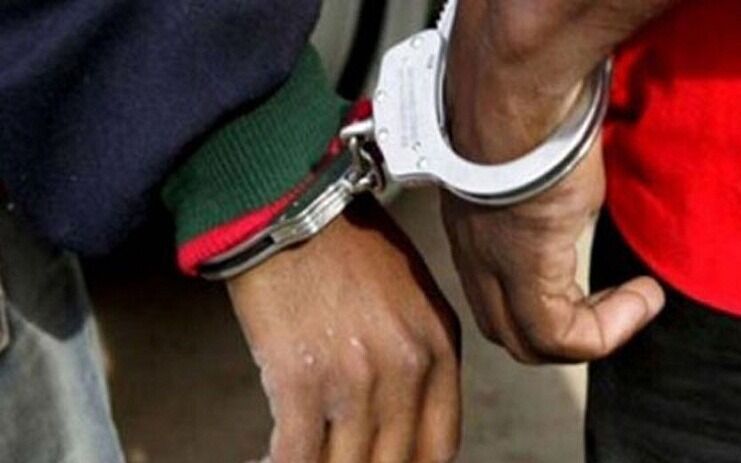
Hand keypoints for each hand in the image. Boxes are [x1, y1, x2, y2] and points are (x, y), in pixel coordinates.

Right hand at [228, 197, 460, 461]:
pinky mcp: (301, 379)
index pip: (439, 447)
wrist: (293, 204)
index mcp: (438, 348)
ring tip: (308, 459)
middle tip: (342, 457)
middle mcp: (406, 370)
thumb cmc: (345, 242)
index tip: (384, 461)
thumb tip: (399, 409)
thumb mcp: (410, 294)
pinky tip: (270, 461)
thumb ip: (417, 352)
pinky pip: (297, 455)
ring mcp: (356, 378)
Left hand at [441, 0, 675, 362]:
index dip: (542, 305)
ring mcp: (492, 265)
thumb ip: (545, 198)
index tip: (592, 288)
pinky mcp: (523, 267)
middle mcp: (474, 255)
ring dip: (588, 335)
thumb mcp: (538, 166)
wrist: (514, 96)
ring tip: (631, 304)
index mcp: (472, 230)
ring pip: (527, 342)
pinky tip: (639, 296)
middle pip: (504, 328)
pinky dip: (604, 330)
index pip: (493, 295)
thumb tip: (569, 203)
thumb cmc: (524, 111)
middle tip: (607, 308)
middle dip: (559, 331)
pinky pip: (558, 335)